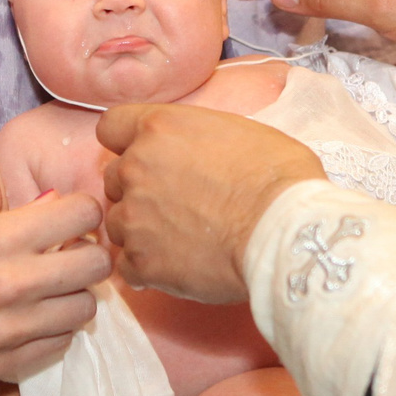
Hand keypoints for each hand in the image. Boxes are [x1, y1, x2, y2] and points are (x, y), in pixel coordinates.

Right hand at [0, 191, 111, 389]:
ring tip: (49, 290)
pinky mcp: (4, 367)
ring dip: (73, 296)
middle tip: (67, 254)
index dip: (81, 213)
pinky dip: (54, 332)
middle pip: (96, 263)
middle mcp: (12, 283)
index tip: (70, 220)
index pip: (81, 213)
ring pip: (85, 309)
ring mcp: (11, 331)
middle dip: (87, 254)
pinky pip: (60, 346)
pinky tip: (30, 321)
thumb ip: (6, 223)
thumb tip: (52, 204)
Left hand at [95, 105, 324, 302]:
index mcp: (159, 128)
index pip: (111, 127)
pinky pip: (128, 266)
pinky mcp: (141, 262)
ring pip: (118, 224)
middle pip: (113, 178)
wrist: (284, 229)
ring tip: (182, 240)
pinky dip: (148, 268)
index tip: (146, 157)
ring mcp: (133, 217)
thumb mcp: (238, 130)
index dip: (126, 143)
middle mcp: (136, 168)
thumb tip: (197, 150)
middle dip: (137, 190)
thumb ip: (197, 136)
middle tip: (176, 204)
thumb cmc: (278, 176)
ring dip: (141, 231)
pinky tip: (179, 266)